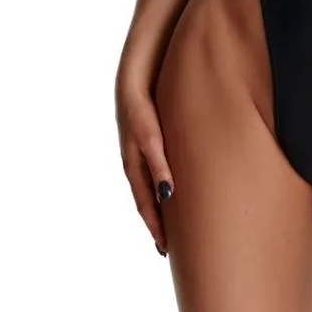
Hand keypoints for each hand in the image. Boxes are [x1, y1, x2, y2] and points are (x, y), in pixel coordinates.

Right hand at [115, 68, 174, 256]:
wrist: (140, 62)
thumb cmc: (141, 96)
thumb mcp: (148, 131)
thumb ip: (157, 160)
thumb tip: (168, 194)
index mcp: (133, 160)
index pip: (144, 202)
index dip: (154, 225)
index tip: (165, 249)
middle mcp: (137, 156)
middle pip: (147, 197)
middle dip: (158, 222)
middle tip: (172, 248)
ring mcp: (143, 145)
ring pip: (153, 184)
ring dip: (163, 206)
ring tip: (176, 226)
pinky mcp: (153, 133)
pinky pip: (159, 166)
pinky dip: (166, 183)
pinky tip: (178, 187)